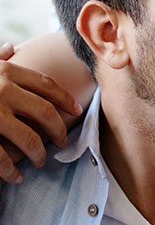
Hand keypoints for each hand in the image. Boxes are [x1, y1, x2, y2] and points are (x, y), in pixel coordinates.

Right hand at [0, 44, 81, 183]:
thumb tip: (11, 47)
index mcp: (5, 72)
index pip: (46, 85)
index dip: (65, 99)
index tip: (77, 111)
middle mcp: (2, 90)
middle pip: (46, 112)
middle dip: (58, 130)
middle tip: (61, 142)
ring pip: (30, 139)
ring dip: (38, 155)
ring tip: (39, 162)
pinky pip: (2, 158)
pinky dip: (11, 171)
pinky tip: (15, 177)